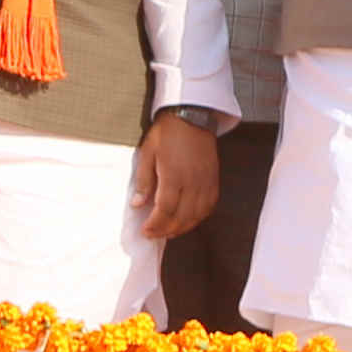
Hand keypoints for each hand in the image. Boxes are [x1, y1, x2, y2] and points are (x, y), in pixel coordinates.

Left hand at [133, 112, 219, 240]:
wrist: (193, 116)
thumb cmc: (167, 133)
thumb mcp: (147, 153)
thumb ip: (144, 181)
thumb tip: (137, 204)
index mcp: (174, 176)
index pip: (165, 210)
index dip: (155, 225)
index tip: (145, 231)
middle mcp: (192, 183)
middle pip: (182, 217)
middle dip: (166, 230)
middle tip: (154, 234)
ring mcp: (206, 182)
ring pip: (197, 215)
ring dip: (182, 228)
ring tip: (169, 231)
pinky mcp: (214, 181)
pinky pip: (209, 206)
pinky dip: (198, 218)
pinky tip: (188, 220)